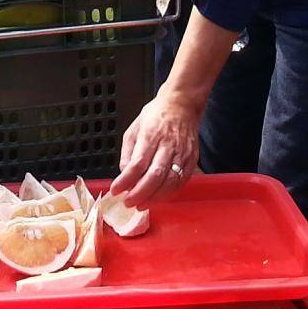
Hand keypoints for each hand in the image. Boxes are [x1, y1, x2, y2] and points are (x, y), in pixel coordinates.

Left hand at [109, 92, 202, 208]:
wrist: (182, 104)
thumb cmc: (156, 115)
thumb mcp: (134, 128)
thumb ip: (128, 152)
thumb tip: (124, 173)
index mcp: (150, 135)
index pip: (137, 164)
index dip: (126, 180)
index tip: (115, 190)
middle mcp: (168, 145)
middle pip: (154, 176)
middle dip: (140, 193)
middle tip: (128, 203)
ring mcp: (182, 153)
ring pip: (170, 182)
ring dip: (154, 198)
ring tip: (141, 204)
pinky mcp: (192, 159)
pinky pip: (181, 182)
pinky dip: (169, 193)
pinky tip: (158, 197)